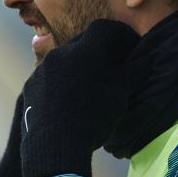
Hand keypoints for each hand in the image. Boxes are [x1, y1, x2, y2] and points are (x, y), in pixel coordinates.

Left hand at [19, 19, 147, 176]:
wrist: (53, 147)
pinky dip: (62, 81)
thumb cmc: (92, 120)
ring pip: (64, 59)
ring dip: (79, 66)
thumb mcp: (118, 97)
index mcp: (83, 52)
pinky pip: (49, 76)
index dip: (119, 34)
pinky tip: (69, 100)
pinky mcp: (29, 87)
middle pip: (82, 42)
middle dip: (99, 50)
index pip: (104, 29)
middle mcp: (59, 54)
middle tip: (113, 65)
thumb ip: (132, 74)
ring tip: (90, 86)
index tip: (130, 46)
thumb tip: (147, 59)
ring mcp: (41, 70)